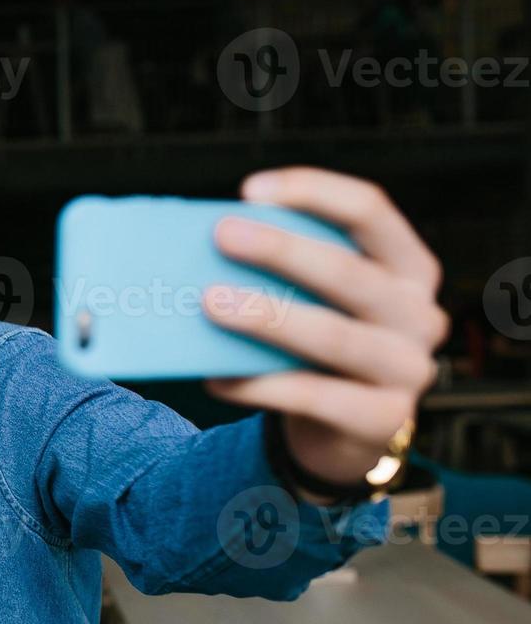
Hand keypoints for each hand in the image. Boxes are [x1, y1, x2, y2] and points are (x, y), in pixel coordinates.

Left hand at [204, 167, 448, 488]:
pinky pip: (314, 397)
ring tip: (208, 302)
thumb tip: (206, 247)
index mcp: (407, 267)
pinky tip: (216, 377)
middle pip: (349, 272)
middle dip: (281, 250)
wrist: (341, 432)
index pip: (370, 211)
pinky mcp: (384, 420)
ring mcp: (408, 369)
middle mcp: (418, 314)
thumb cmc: (318, 349)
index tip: (250, 190)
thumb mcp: (314, 300)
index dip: (314, 193)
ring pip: (334, 337)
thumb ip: (284, 273)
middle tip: (222, 235)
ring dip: (267, 318)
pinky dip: (259, 386)